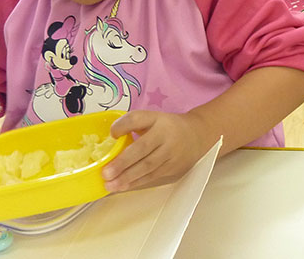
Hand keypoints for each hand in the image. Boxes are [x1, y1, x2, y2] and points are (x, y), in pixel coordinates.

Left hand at [102, 110, 217, 191]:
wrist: (197, 135)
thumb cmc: (168, 127)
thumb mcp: (153, 118)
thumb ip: (133, 124)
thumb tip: (110, 138)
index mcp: (158, 120)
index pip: (138, 119)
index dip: (124, 126)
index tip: (112, 134)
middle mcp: (166, 136)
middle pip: (143, 148)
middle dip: (123, 162)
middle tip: (106, 173)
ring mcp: (171, 153)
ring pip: (147, 167)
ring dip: (127, 177)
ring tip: (110, 184)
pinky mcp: (173, 168)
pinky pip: (152, 176)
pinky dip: (136, 182)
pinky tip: (123, 186)